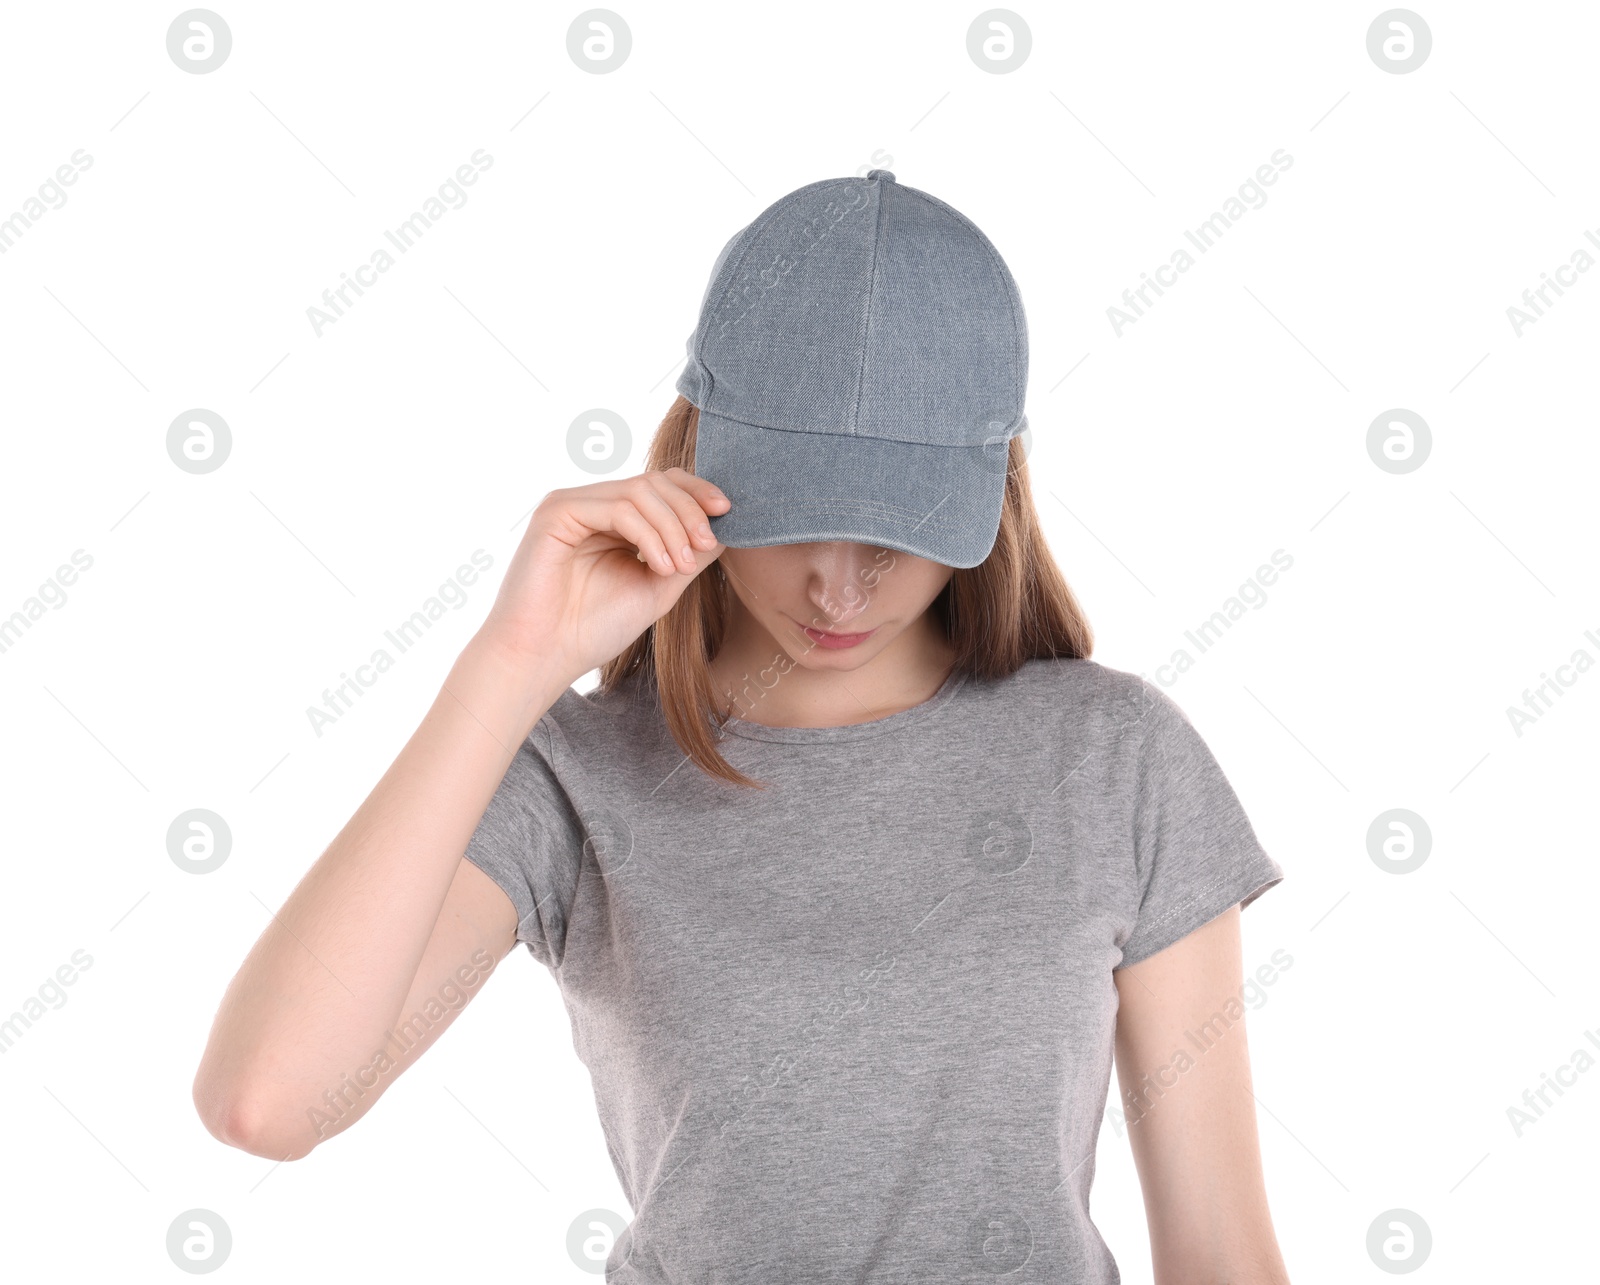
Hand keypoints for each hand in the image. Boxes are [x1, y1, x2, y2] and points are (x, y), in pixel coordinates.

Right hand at [479, 467, 728, 679]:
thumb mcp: (658, 586)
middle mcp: (592, 503)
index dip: (697, 493)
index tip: (728, 512)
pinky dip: (646, 534)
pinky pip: (616, 508)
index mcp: (614, 518)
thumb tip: (727, 525)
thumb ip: (689, 555)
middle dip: (689, 511)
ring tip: (679, 567)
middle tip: (706, 546)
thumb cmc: (594, 628)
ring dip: (672, 528)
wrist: (546, 657)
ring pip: (640, 491)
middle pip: (656, 481)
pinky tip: (658, 566)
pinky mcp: (557, 512)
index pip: (663, 485)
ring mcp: (573, 503)